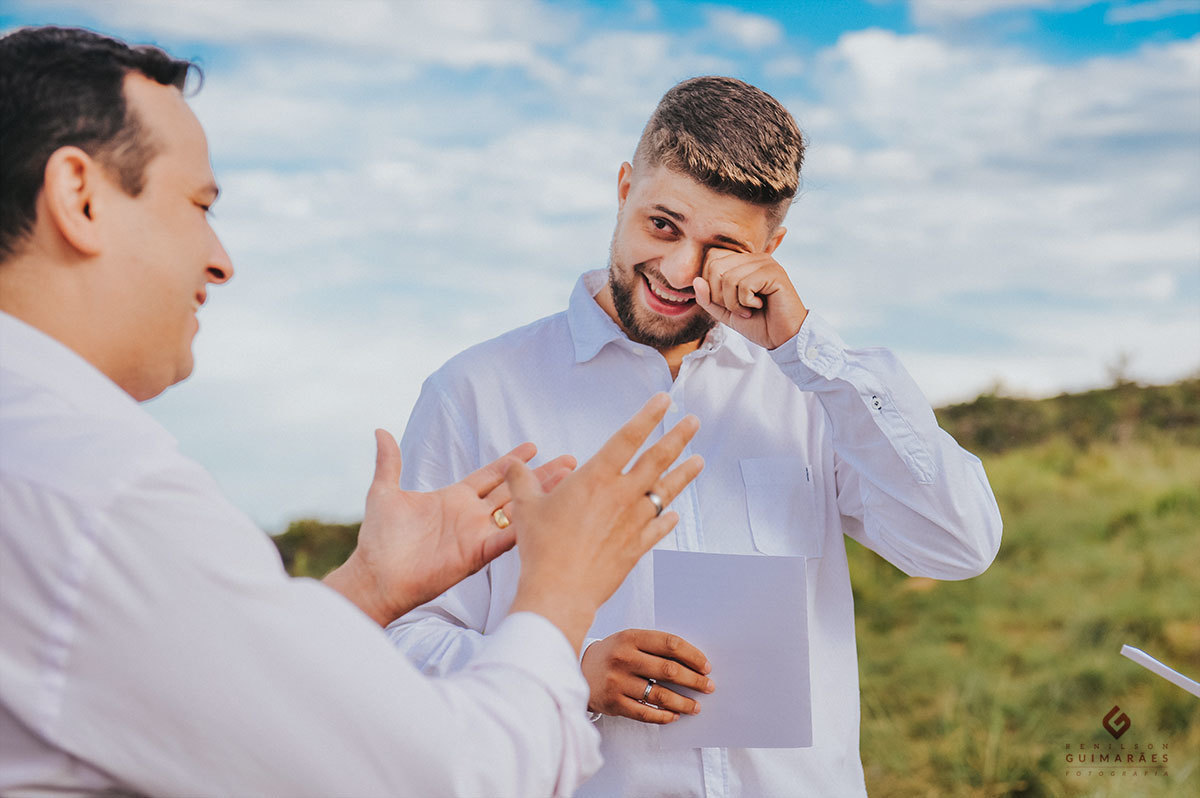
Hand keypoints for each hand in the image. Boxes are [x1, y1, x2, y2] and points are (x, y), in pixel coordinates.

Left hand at [324, 431, 575, 626]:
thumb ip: (389, 462)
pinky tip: (547, 513)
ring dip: (542, 496)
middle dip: (540, 475)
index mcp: (453, 497)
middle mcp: (470, 515)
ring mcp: (477, 535)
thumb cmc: (379, 540)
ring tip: (568, 481)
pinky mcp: (477, 554)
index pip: (490, 475)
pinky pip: (507, 538)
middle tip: (568, 461)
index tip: (534, 446)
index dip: (512, 461)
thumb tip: (380, 431)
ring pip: (517, 510)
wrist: (376, 576)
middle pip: (513, 490)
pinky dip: (526, 526)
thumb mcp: (384, 492)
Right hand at [506, 394, 703, 652]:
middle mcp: (621, 495)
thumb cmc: (541, 547)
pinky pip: (658, 528)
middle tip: (693, 422)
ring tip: (699, 460)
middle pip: (657, 459)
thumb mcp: (525, 507)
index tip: (664, 401)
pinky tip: (674, 515)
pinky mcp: (637, 547)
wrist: (561, 589)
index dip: (648, 416)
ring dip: (684, 474)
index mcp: (596, 478)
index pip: (628, 438)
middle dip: (677, 437)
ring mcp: (633, 521)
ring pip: (665, 491)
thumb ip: (522, 480)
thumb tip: (513, 464)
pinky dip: (667, 519)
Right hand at [582, 629, 713, 723]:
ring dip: (683, 702)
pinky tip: (674, 716)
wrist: (578, 670)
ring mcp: (617, 682)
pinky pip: (645, 714)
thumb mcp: (629, 640)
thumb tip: (693, 664)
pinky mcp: (613, 703)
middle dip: (694, 680)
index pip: (670, 644)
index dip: (692, 656)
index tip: (706, 666)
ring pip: (660, 695)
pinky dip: (664, 716)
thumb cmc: (613, 654)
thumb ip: (655, 648)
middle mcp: (624, 658)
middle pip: (669, 670)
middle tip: (708, 687)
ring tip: (696, 706)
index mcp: (631, 637)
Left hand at [693, 249, 807, 348]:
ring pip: (728, 277)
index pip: (711, 259)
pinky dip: (746, 302)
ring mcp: (766, 263)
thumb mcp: (725, 312)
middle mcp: (754, 258)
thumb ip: (708, 298)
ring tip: (749, 309)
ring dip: (734, 302)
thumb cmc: (757, 323)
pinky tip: (759, 306)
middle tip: (737, 308)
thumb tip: (697, 281)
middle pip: (715, 266)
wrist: (782, 337)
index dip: (710, 286)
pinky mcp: (775, 273)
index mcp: (742, 262)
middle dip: (719, 295)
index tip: (727, 303)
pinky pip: (744, 284)